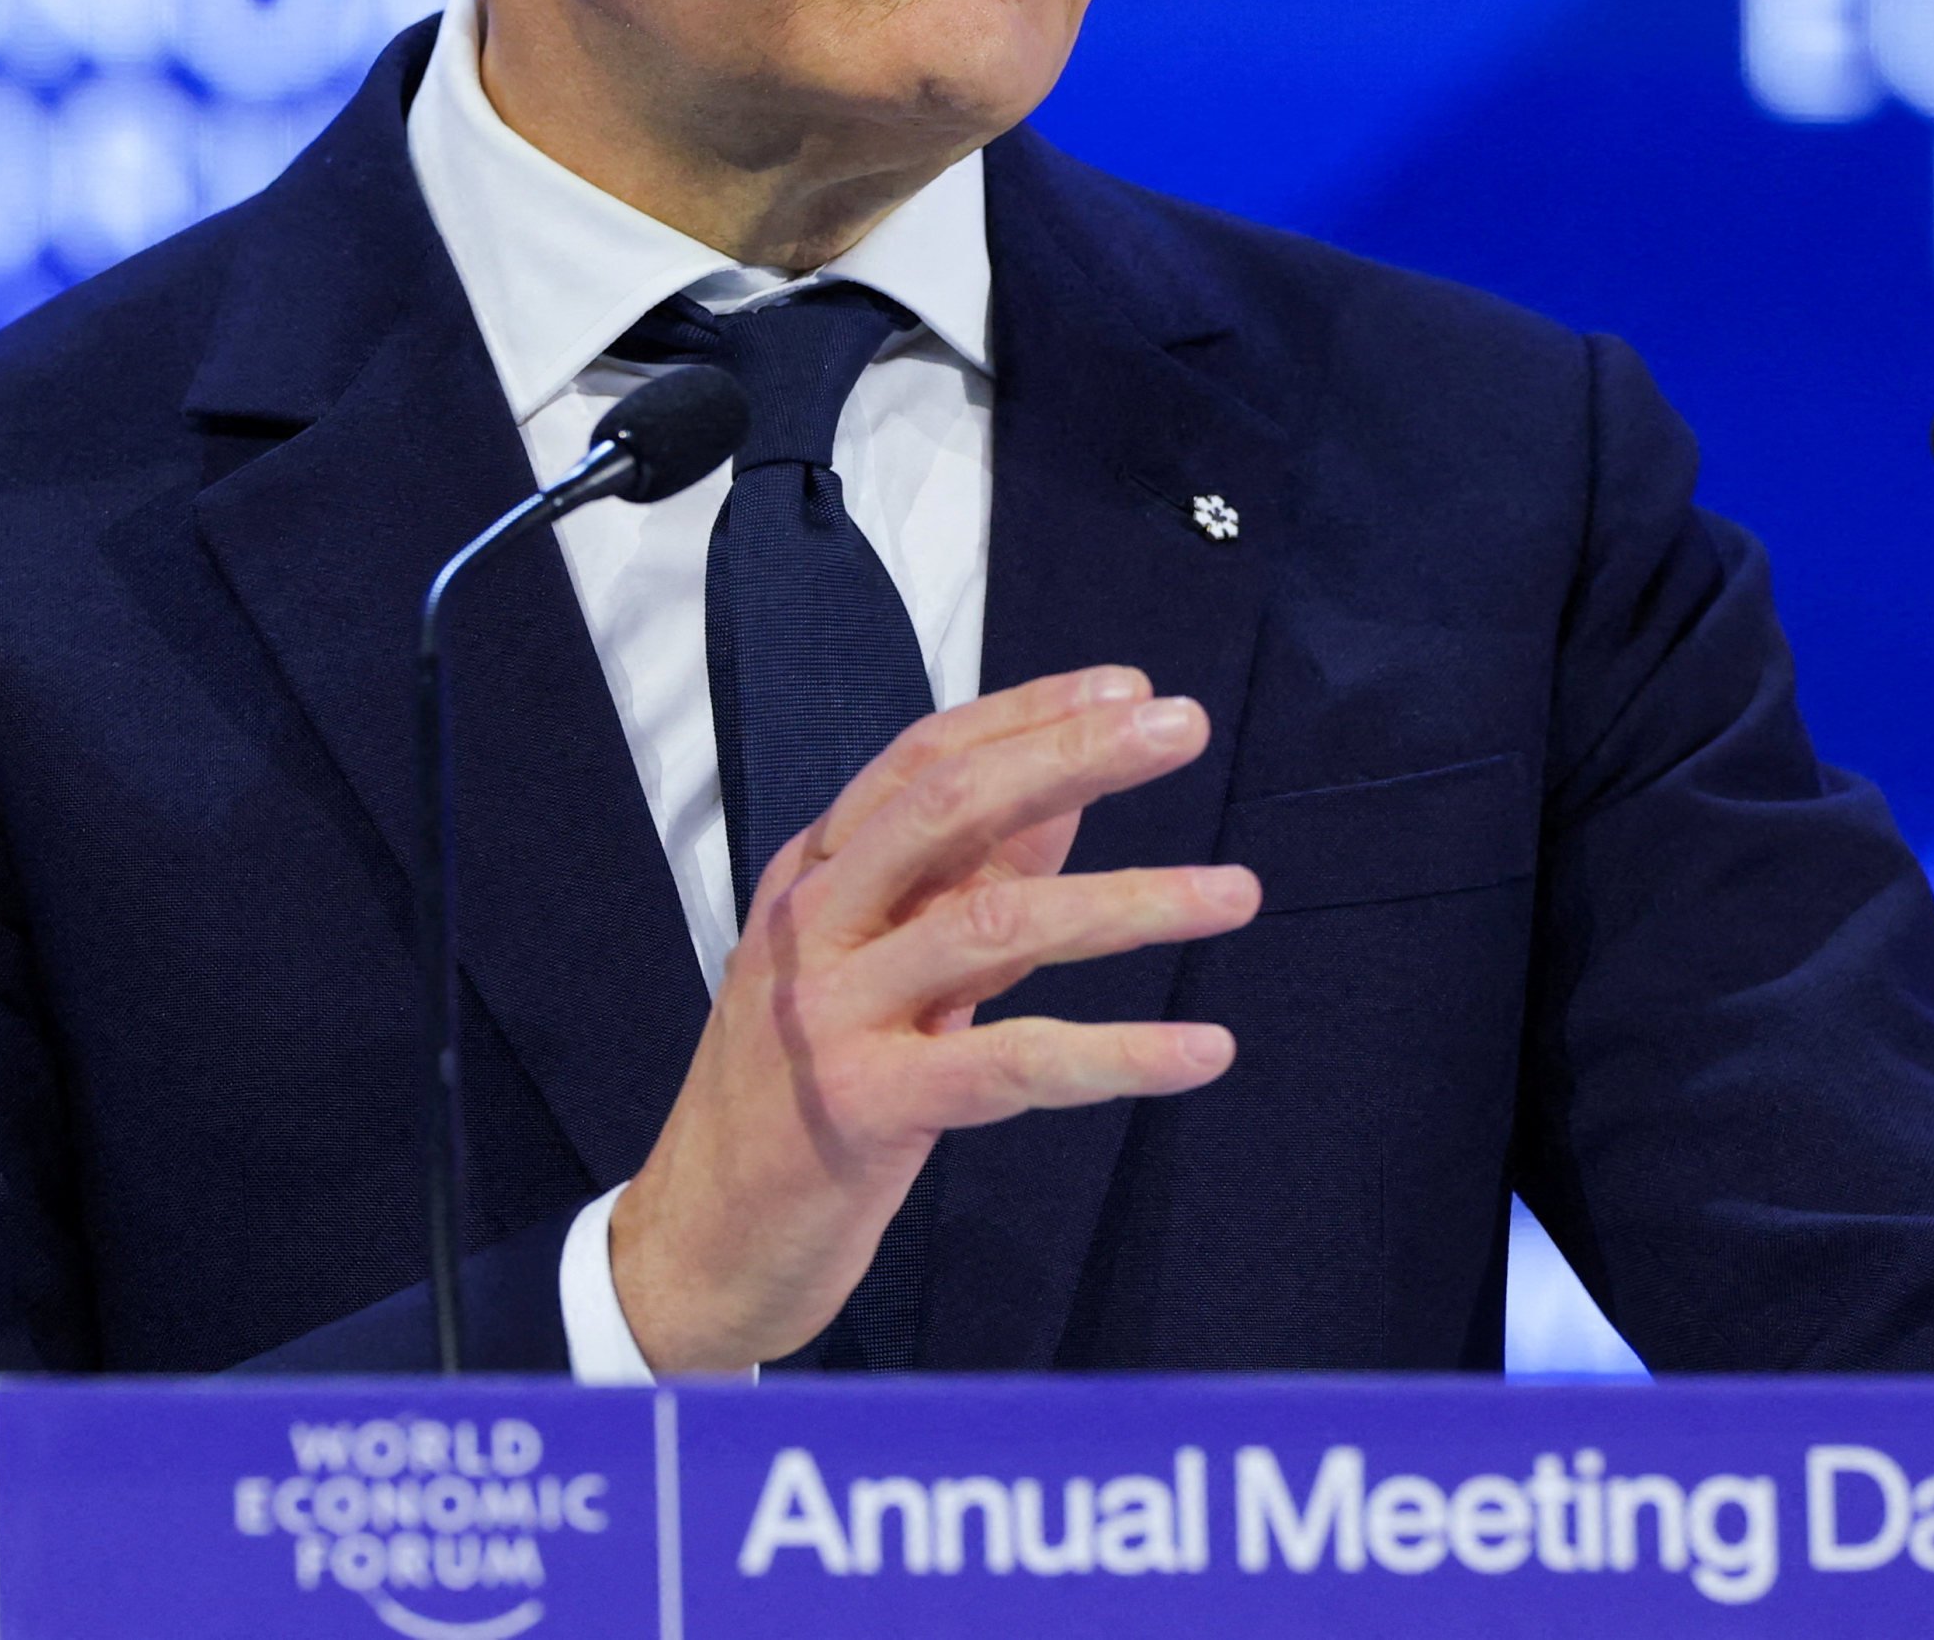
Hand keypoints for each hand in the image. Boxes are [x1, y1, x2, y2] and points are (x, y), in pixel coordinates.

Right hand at [607, 665, 1257, 1371]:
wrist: (696, 1244)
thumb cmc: (795, 1096)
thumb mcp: (870, 969)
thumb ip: (960, 885)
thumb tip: (1068, 798)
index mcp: (812, 876)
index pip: (924, 757)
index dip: (1028, 713)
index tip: (1131, 688)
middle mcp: (813, 925)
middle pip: (952, 806)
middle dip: (1074, 756)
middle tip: (1182, 727)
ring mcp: (830, 1013)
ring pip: (994, 924)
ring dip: (1131, 901)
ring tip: (1237, 893)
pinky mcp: (864, 1106)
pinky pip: (1011, 1064)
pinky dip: (1118, 1056)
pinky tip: (1203, 1050)